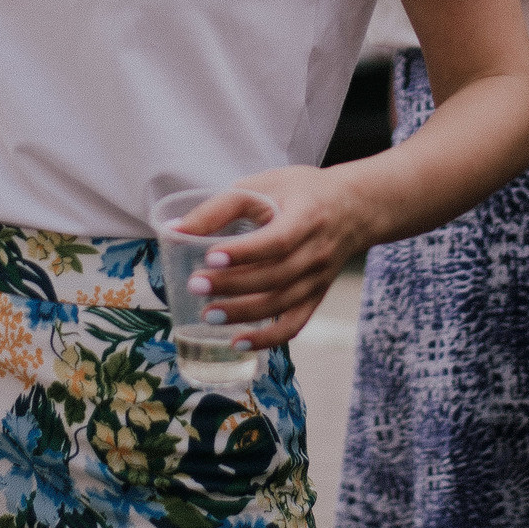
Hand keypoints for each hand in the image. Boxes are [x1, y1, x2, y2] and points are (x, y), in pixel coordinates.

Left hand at [174, 165, 376, 348]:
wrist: (353, 208)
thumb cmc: (301, 192)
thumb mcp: (265, 184)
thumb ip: (221, 206)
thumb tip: (175, 230)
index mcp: (306, 216)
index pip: (278, 240)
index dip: (245, 252)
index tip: (211, 256)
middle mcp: (316, 251)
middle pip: (275, 276)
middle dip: (233, 284)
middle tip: (196, 285)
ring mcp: (318, 278)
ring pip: (282, 303)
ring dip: (244, 313)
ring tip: (208, 314)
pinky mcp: (315, 295)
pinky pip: (294, 324)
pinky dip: (268, 339)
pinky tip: (238, 342)